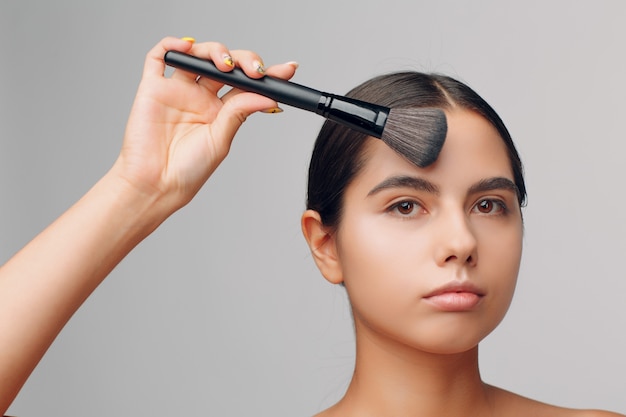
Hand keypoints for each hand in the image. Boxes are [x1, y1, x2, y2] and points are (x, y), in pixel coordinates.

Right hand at [111, 37, 297, 214]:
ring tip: (226, 64)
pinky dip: (172, 44)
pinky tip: (188, 46)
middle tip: (256, 71)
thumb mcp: (221, 141)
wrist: (156, 184)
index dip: (267, 75)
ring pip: (198, 55)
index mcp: (220, 112)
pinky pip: (159, 57)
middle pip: (225, 65)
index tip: (288, 70)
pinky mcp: (152, 88)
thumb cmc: (187, 171)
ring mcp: (177, 91)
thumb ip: (238, 112)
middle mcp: (200, 97)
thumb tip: (266, 94)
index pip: (246, 85)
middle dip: (244, 60)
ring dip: (215, 51)